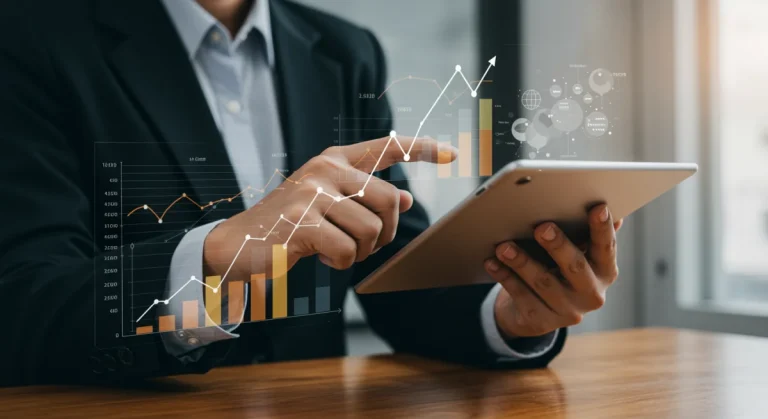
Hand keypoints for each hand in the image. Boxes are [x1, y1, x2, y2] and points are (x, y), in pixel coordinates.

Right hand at [203, 136, 455, 277]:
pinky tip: (321, 258)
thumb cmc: (289, 225)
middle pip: (386, 200)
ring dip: (360, 252)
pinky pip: (346, 251)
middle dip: (385, 231)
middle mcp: (325, 171)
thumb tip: (405, 197)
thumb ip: (364, 197)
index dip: (421, 148)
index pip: (386, 147)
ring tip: (337, 251)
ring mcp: (312, 195)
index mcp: (333, 161)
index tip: (451, 153)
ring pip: (370, 229)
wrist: (239, 244)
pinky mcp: (302, 223)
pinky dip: (340, 264)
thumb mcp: (329, 205)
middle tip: (367, 245)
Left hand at [484, 205, 622, 338]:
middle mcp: (591, 294)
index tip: (598, 207)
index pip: (606, 247)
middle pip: (575, 266)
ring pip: (543, 283)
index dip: (603, 228)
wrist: (538, 311)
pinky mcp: (541, 321)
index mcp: (605, 271)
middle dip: (558, 246)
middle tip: (542, 227)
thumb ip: (586, 231)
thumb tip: (602, 204)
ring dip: (522, 262)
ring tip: (504, 246)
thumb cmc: (559, 269)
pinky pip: (520, 296)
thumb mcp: (577, 252)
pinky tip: (492, 262)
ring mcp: (567, 311)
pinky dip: (505, 277)